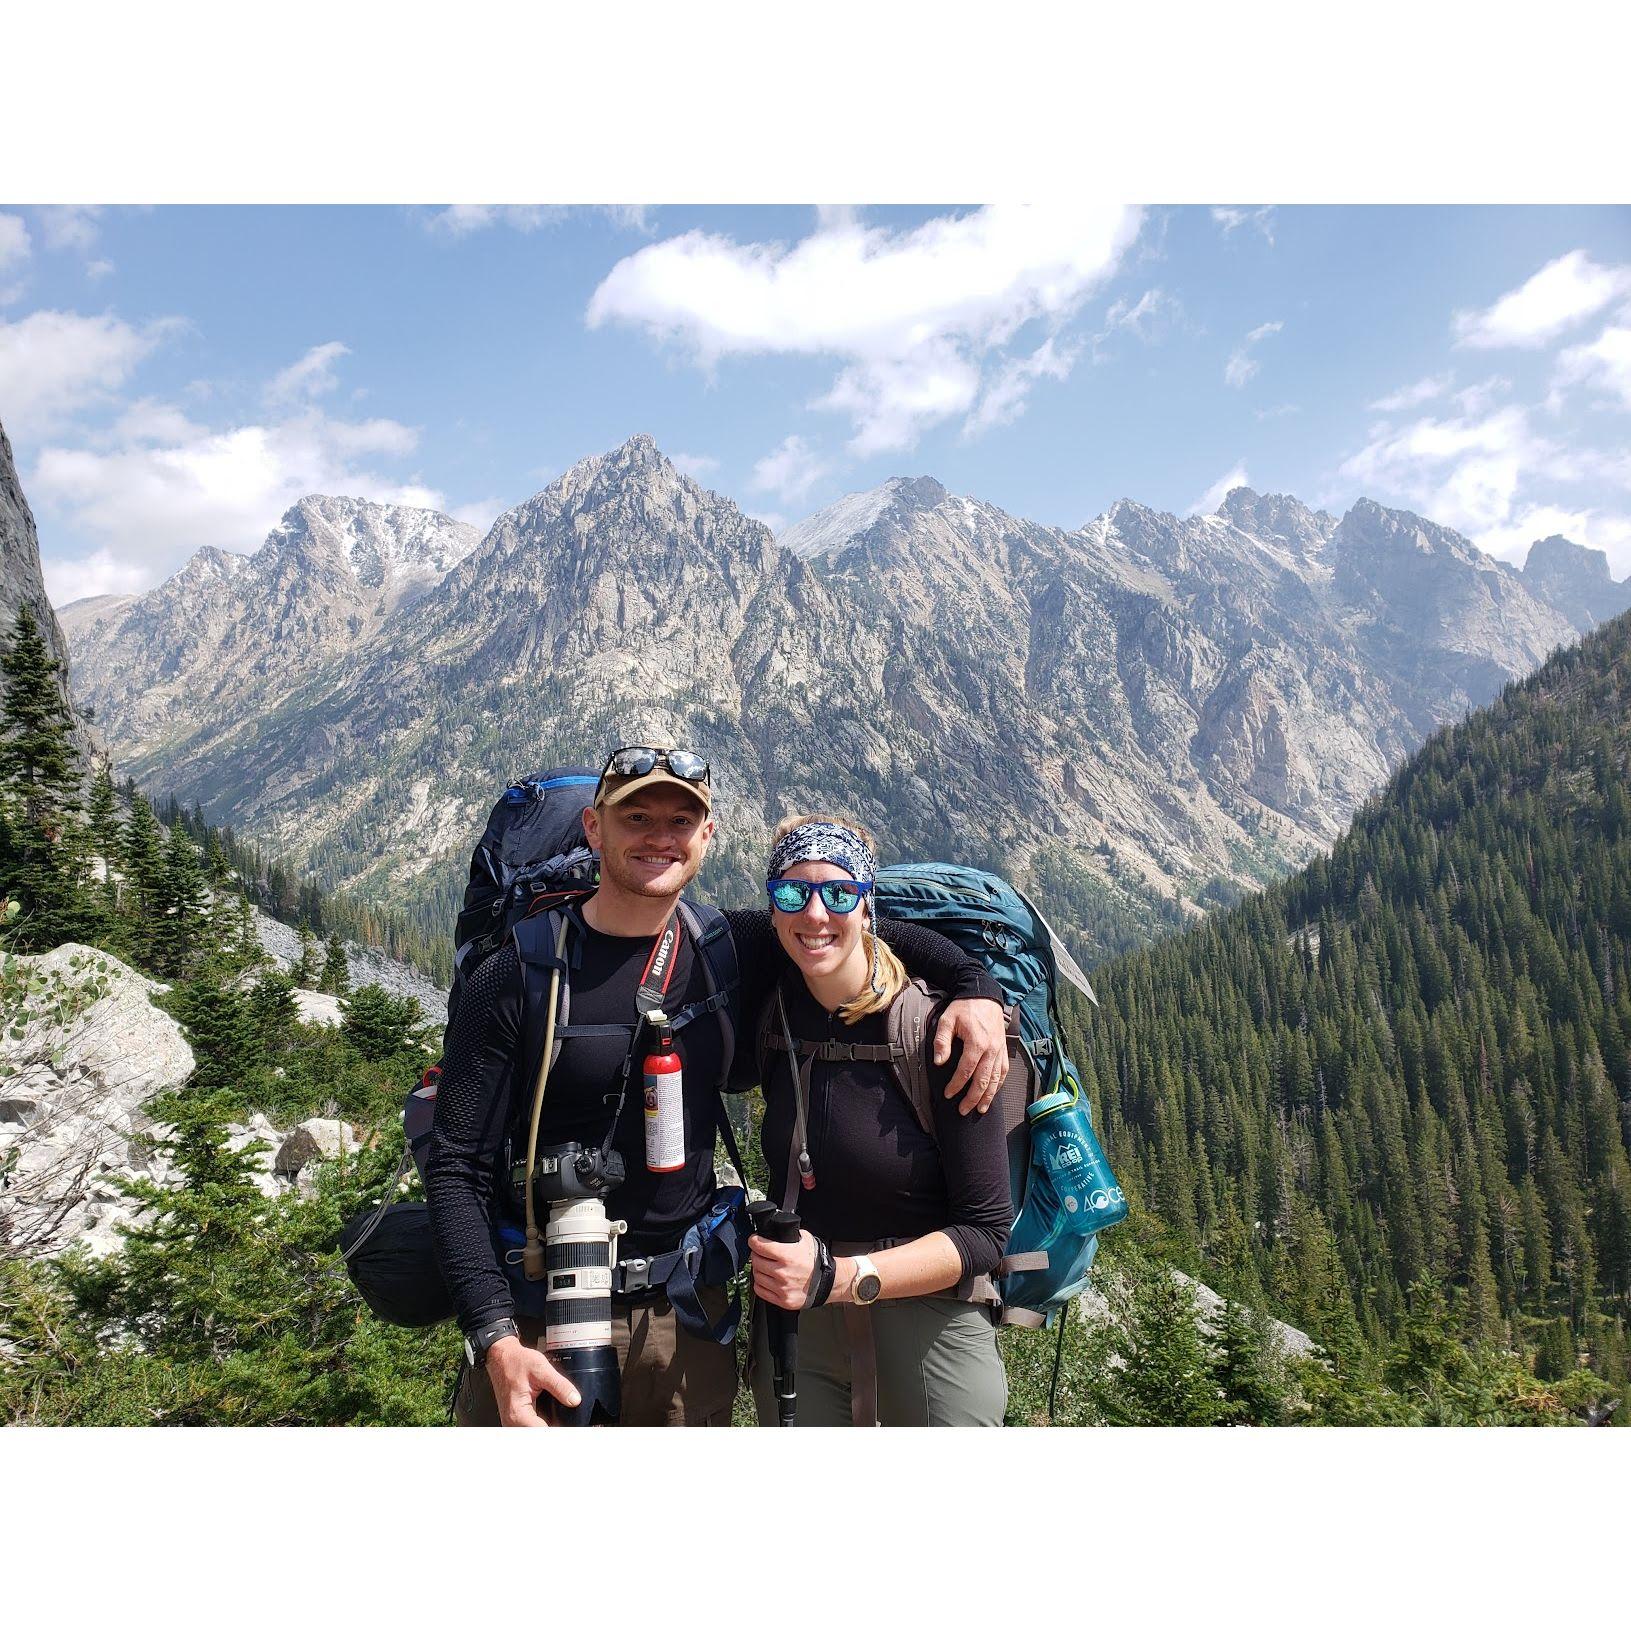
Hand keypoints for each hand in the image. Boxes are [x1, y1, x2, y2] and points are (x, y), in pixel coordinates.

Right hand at [485, 1335, 581, 1426]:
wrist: (501, 1357)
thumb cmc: (515, 1361)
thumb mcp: (541, 1369)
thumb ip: (559, 1386)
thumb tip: (574, 1399)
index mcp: (518, 1413)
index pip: (542, 1432)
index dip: (559, 1429)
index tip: (572, 1426)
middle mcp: (512, 1422)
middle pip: (538, 1434)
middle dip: (556, 1427)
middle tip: (569, 1419)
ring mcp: (512, 1423)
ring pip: (534, 1432)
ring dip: (548, 1425)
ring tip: (560, 1417)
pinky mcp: (515, 1420)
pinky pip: (530, 1427)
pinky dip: (541, 1423)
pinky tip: (550, 1416)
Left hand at [749, 1229, 818, 1310]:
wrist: (829, 1281)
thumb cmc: (817, 1261)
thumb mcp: (805, 1239)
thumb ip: (787, 1235)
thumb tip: (773, 1232)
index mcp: (787, 1255)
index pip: (759, 1246)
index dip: (754, 1241)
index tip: (754, 1240)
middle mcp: (782, 1272)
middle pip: (756, 1261)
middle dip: (756, 1254)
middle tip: (761, 1253)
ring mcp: (782, 1288)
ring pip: (757, 1276)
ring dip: (759, 1269)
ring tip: (766, 1266)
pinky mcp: (783, 1300)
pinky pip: (760, 1291)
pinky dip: (761, 1284)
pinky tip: (767, 1279)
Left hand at [935, 997, 1006, 1113]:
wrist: (984, 995)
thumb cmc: (964, 1007)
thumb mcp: (947, 1019)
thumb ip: (942, 1041)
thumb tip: (938, 1062)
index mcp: (977, 1042)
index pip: (966, 1071)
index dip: (956, 1085)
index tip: (948, 1094)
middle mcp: (991, 1049)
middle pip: (983, 1080)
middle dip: (973, 1098)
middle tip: (963, 1110)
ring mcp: (1000, 1050)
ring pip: (996, 1079)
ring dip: (988, 1096)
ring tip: (980, 1109)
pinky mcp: (1004, 1049)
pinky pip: (1003, 1071)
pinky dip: (999, 1085)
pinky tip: (993, 1093)